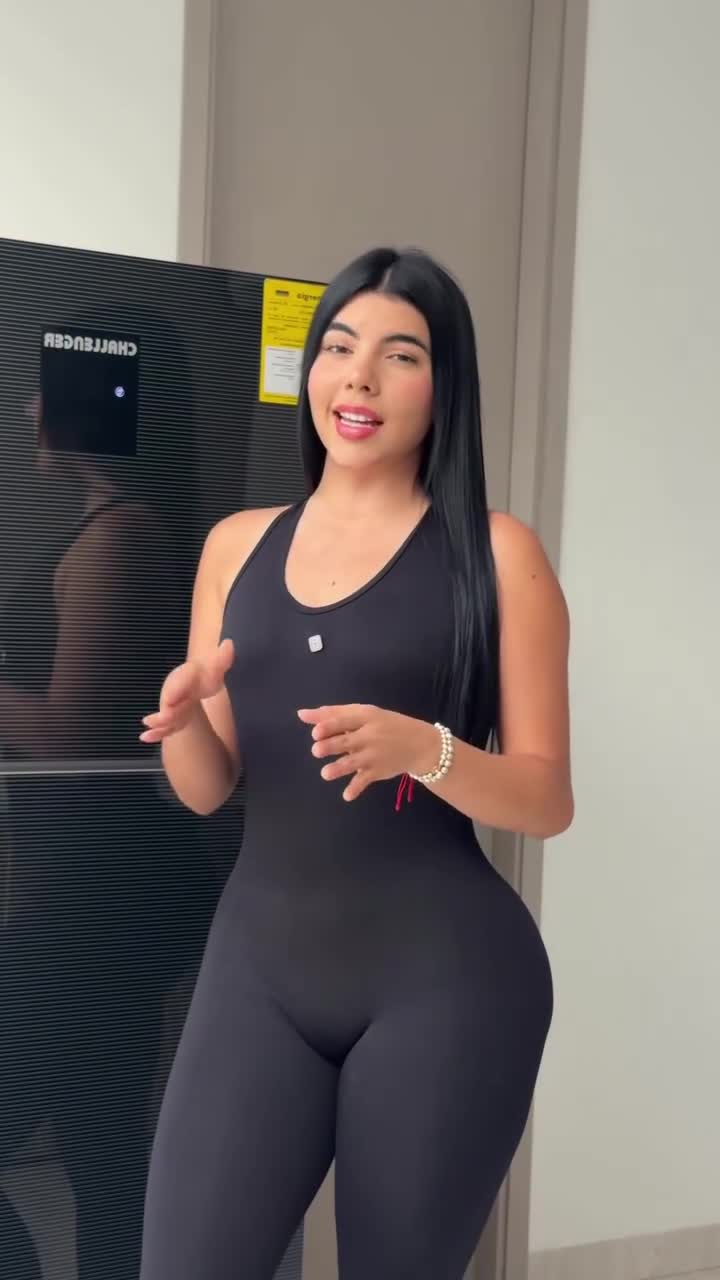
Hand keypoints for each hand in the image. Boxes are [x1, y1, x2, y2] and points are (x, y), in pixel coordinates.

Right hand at [140, 639, 234, 742]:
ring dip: (158, 722)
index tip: (170, 699)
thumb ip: (222, 657)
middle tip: (164, 718)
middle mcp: (176, 691)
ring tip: (148, 725)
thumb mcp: (217, 665)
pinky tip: (145, 738)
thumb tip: (229, 644)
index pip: (179, 682)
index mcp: (185, 676)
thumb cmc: (208, 673)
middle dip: (166, 711)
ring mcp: (173, 706)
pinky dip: (155, 732)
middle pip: (169, 702)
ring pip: (165, 716)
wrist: (199, 681)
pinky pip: (164, 727)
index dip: (175, 690)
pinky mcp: (174, 719)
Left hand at [297, 703, 439, 801]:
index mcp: (366, 717)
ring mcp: (374, 755)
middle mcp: (370, 735)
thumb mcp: (365, 715)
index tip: (315, 732)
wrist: (420, 745)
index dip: (330, 726)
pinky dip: (356, 789)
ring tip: (326, 773)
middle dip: (330, 746)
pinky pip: (364, 781)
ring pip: (353, 763)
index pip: (346, 719)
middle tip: (316, 751)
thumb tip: (302, 714)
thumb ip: (333, 714)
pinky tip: (346, 796)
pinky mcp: (377, 772)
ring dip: (338, 769)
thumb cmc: (386, 726)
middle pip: (346, 741)